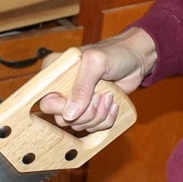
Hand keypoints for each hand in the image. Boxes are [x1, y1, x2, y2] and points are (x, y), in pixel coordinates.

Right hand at [40, 27, 155, 131]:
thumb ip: (81, 87)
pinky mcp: (88, 111)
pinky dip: (106, 120)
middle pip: (61, 119)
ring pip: (77, 126)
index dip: (62, 107)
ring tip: (108, 97)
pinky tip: (112, 104)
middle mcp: (60, 90)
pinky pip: (91, 128)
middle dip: (85, 113)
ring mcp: (74, 103)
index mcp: (54, 74)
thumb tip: (69, 115)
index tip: (80, 100)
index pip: (46, 102)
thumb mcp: (95, 63)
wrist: (136, 59)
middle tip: (99, 96)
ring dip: (98, 116)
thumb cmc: (116, 53)